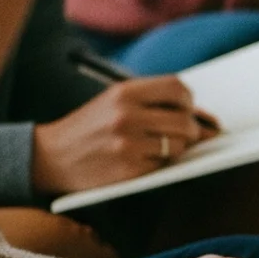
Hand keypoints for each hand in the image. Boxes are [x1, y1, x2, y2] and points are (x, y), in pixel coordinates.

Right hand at [32, 78, 219, 194]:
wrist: (51, 156)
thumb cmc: (89, 127)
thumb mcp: (114, 103)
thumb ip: (155, 104)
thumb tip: (208, 120)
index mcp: (124, 92)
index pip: (177, 88)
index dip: (188, 100)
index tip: (186, 109)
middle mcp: (126, 115)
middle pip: (184, 120)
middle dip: (192, 130)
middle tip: (184, 134)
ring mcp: (128, 143)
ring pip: (178, 145)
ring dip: (176, 148)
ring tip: (157, 146)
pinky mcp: (128, 169)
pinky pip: (162, 165)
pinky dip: (159, 164)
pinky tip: (142, 160)